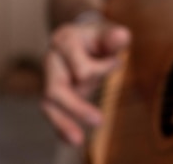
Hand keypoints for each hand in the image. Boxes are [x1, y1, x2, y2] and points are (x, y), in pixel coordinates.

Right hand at [42, 19, 129, 145]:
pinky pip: (54, 111)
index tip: (118, 62)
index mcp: (64, 41)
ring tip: (78, 141)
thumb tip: (123, 36)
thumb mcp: (108, 32)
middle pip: (56, 89)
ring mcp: (50, 76)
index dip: (102, 70)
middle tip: (100, 121)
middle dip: (76, 107)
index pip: (81, 67)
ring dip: (63, 124)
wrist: (84, 35)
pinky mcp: (54, 90)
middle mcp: (51, 59)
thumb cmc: (99, 35)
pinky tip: (72, 139)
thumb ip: (114, 37)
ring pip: (49, 104)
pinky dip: (61, 126)